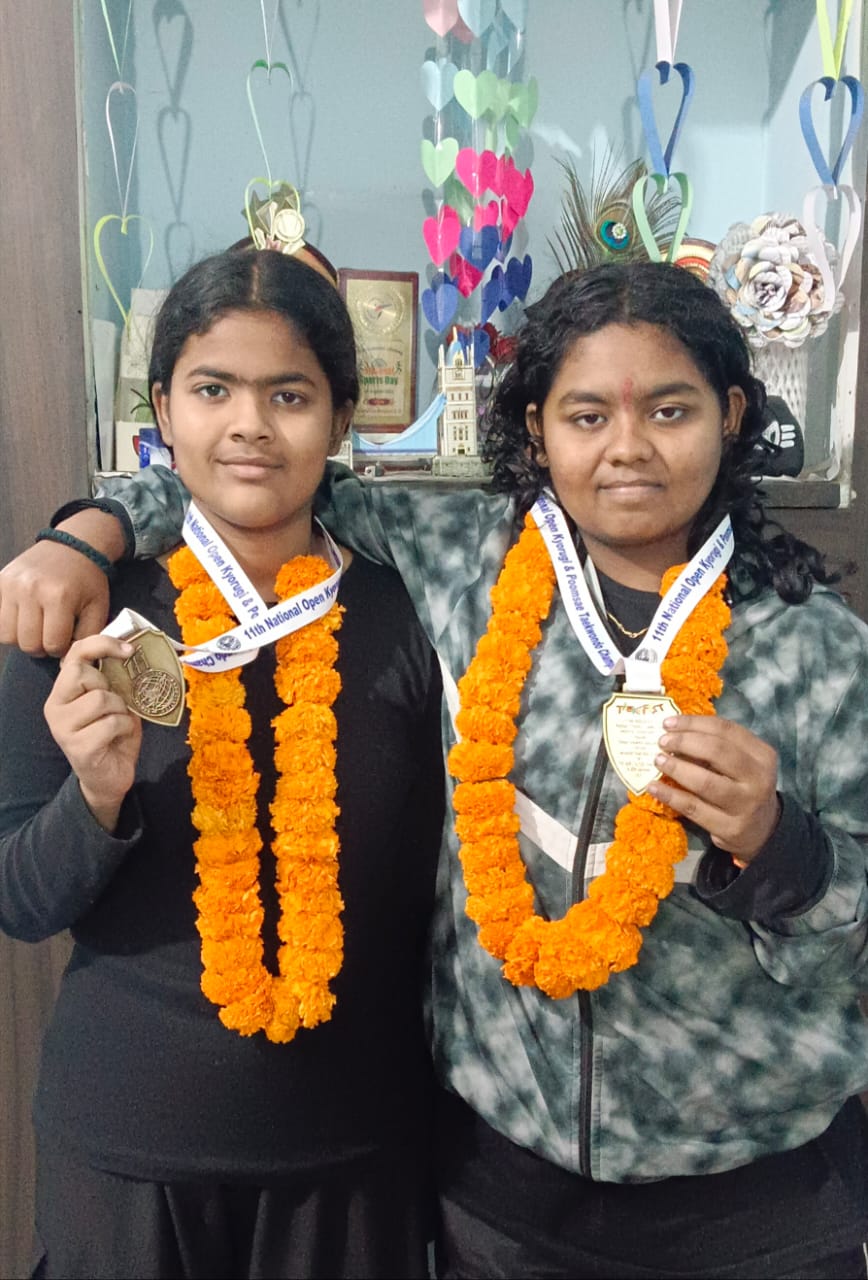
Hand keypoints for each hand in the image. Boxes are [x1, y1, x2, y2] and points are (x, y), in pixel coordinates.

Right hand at [0, 511, 123, 654]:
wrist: (74, 545)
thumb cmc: (88, 580)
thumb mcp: (98, 608)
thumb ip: (87, 637)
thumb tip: (67, 660)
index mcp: (58, 597)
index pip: (52, 644)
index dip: (60, 648)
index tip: (65, 640)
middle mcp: (31, 590)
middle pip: (27, 643)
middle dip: (41, 646)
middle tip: (50, 635)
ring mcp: (11, 585)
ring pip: (6, 635)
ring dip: (22, 637)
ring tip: (36, 627)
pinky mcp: (0, 581)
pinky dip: (8, 623)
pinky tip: (23, 617)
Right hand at [44, 635, 142, 831]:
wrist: (109, 778)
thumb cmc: (113, 736)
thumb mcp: (115, 702)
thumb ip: (114, 680)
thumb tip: (131, 652)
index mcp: (63, 691)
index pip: (74, 654)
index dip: (101, 644)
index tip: (129, 650)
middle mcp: (55, 707)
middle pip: (84, 675)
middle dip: (110, 687)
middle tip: (116, 706)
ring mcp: (62, 728)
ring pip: (100, 699)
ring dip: (120, 710)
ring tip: (118, 724)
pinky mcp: (77, 746)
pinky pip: (111, 723)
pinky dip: (124, 728)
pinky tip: (119, 738)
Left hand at [646, 715, 780, 864]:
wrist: (761, 829)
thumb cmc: (743, 786)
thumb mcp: (741, 763)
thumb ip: (716, 746)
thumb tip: (674, 731)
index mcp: (762, 755)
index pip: (726, 730)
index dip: (694, 723)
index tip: (668, 723)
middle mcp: (758, 779)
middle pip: (717, 752)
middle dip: (684, 742)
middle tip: (662, 742)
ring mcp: (745, 805)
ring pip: (705, 782)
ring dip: (676, 768)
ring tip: (658, 760)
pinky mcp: (730, 828)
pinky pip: (693, 808)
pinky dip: (670, 795)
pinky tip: (654, 787)